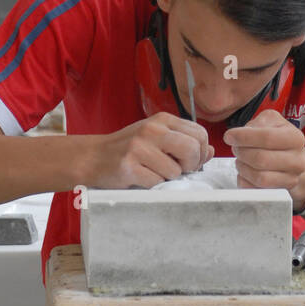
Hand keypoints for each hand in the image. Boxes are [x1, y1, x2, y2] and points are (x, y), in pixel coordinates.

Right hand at [89, 113, 213, 188]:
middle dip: (191, 165)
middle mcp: (152, 129)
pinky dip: (152, 186)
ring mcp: (139, 147)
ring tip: (153, 173)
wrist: (93, 157)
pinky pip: (156, 183)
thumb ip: (183, 142)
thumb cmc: (129, 148)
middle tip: (179, 171)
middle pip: (192, 148)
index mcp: (162, 120)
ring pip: (175, 171)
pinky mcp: (128, 167)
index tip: (192, 162)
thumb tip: (211, 152)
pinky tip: (141, 178)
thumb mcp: (157, 138)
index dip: (201, 152)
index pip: (199, 133)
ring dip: (168, 178)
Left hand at [224, 110, 304, 211]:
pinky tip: (245, 170)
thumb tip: (237, 134)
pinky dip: (244, 179)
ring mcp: (291, 179)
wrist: (293, 159)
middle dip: (241, 152)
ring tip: (240, 158)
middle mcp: (297, 160)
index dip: (244, 137)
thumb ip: (256, 124)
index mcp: (295, 138)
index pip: (267, 137)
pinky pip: (254, 190)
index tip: (229, 136)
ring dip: (242, 166)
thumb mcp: (271, 122)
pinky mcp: (280, 193)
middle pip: (261, 159)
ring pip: (259, 177)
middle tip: (235, 147)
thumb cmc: (278, 138)